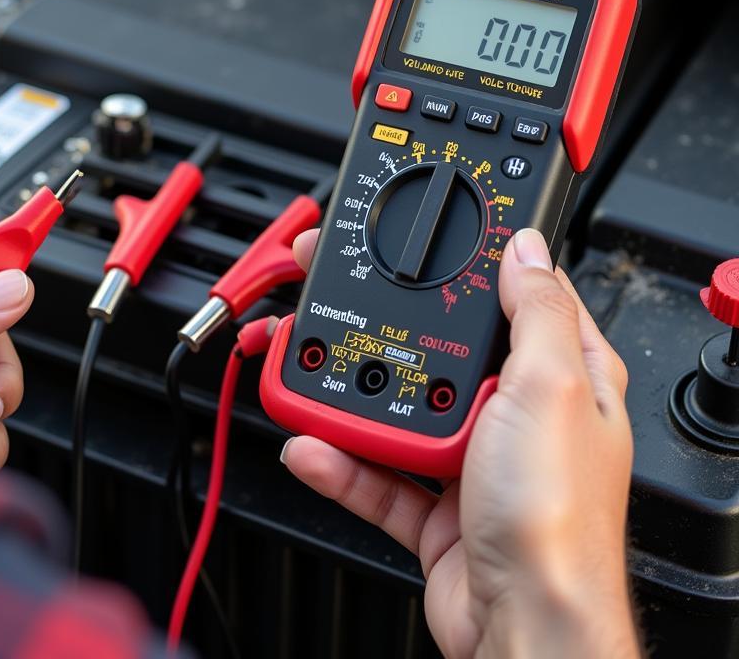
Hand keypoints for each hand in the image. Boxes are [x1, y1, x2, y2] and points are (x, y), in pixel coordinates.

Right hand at [281, 228, 639, 658]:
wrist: (527, 631)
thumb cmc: (560, 519)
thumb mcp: (550, 387)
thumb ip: (535, 313)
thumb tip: (524, 248)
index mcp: (559, 376)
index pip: (513, 298)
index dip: (469, 265)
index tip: (423, 242)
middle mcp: (516, 414)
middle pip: (439, 350)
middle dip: (384, 326)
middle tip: (333, 295)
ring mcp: (472, 460)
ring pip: (396, 409)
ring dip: (346, 397)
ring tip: (303, 369)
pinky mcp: (435, 508)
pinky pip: (374, 473)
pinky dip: (338, 462)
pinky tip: (310, 446)